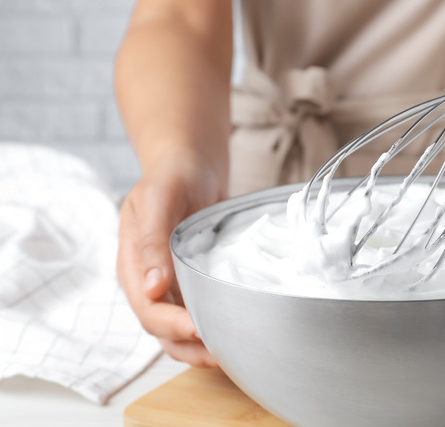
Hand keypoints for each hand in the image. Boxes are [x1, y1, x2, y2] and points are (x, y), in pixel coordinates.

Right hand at [117, 151, 226, 366]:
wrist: (190, 166)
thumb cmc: (173, 177)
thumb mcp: (160, 198)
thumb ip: (153, 240)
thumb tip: (153, 287)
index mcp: (133, 265)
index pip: (148, 309)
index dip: (172, 325)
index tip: (200, 330)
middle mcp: (149, 281)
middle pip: (162, 329)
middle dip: (190, 345)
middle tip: (224, 352)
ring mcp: (170, 285)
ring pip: (178, 331)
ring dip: (200, 348)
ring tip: (231, 355)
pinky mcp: (191, 284)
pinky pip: (197, 315)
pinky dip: (212, 330)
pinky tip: (234, 336)